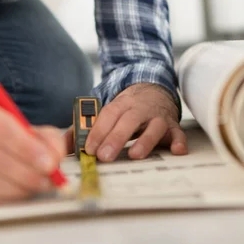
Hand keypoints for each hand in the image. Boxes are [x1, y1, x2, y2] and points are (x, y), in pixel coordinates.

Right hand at [0, 94, 65, 204]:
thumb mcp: (17, 117)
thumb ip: (42, 134)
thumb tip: (57, 156)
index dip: (27, 148)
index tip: (51, 163)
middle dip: (26, 173)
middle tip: (50, 180)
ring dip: (16, 189)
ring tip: (38, 186)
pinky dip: (1, 198)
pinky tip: (17, 192)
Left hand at [65, 83, 186, 160]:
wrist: (155, 87)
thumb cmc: (127, 107)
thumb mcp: (109, 110)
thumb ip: (87, 127)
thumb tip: (64, 144)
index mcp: (121, 104)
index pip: (108, 115)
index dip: (98, 131)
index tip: (89, 148)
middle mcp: (140, 109)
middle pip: (127, 121)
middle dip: (116, 138)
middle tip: (104, 156)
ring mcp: (157, 116)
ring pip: (153, 127)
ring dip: (145, 140)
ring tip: (136, 155)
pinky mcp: (172, 125)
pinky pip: (178, 133)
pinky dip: (179, 141)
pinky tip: (177, 151)